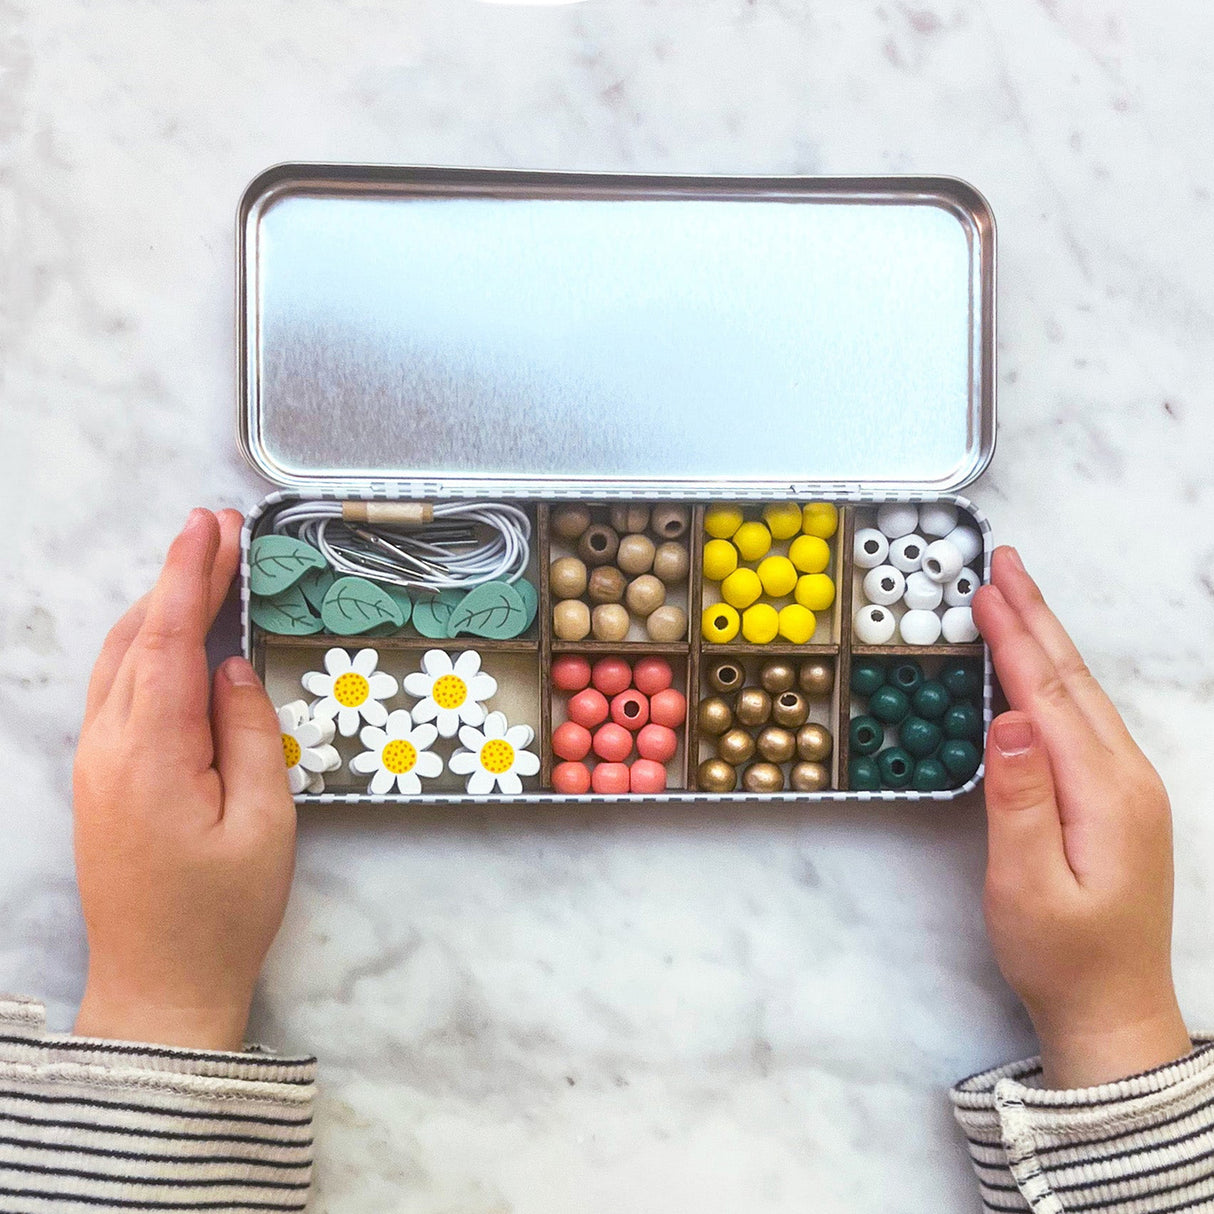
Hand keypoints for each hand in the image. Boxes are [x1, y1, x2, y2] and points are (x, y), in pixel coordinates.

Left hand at [73, 509, 295, 1051]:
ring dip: (156, 607)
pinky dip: (144, 646)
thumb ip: (250, 734)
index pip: (165, 640)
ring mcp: (93, 763)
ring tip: (200, 567)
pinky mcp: (97, 779)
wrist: (158, 988)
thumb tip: (232, 667)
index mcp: (150, 754)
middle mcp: (106, 748)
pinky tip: (172, 636)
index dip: (188, 576)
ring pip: (118, 661)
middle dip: (174, 577)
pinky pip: (116, 691)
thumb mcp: (264, 823)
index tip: (212, 526)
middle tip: (216, 528)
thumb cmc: (222, 913)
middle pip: (135, 639)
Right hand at [974, 546, 1189, 1087]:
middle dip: (1036, 617)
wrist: (1114, 1010)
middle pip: (1073, 681)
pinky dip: (1054, 679)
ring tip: (1015, 597)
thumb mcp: (1028, 886)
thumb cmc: (1061, 956)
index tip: (985, 590)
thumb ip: (1020, 800)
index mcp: (1106, 792)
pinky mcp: (1118, 799)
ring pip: (1081, 695)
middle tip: (1004, 563)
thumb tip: (1009, 720)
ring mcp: (1128, 787)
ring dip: (1046, 641)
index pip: (1050, 697)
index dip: (1015, 641)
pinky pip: (1083, 719)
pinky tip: (1037, 668)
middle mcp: (1127, 778)